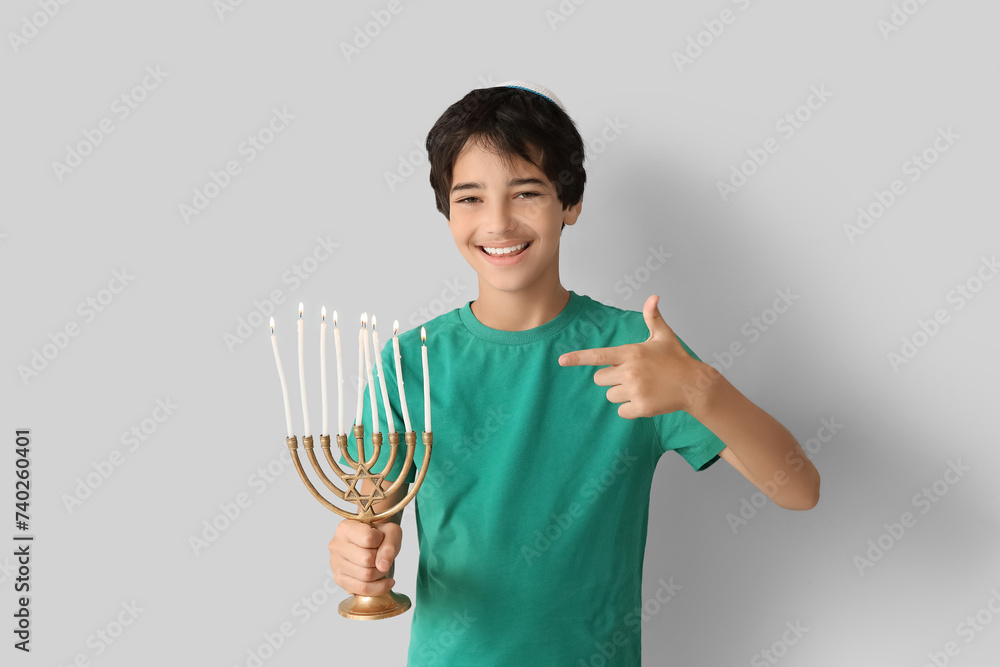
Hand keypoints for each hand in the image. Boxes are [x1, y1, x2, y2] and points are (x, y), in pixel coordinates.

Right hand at [328, 519, 401, 596]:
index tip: (380, 539)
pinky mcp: (340, 580)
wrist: (371, 542)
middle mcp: (336, 545)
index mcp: (345, 528)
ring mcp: (336, 564)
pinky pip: (362, 590)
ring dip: (380, 573)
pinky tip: (385, 581)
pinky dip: (378, 588)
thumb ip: (390, 545)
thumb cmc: (379, 535)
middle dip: (381, 560)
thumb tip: (382, 566)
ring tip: (381, 566)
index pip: (368, 538)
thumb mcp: (391, 532)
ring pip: (365, 576)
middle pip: (366, 559)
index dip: (380, 540)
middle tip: (382, 555)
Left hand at [558, 294, 703, 418]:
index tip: (562, 360)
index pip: (598, 356)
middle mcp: (630, 371)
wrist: (694, 385)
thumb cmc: (676, 359)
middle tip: (632, 376)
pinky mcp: (641, 407)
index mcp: (631, 352)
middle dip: (611, 378)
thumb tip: (653, 296)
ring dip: (621, 394)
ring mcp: (635, 390)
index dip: (578, 358)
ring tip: (642, 387)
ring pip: (610, 395)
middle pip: (600, 379)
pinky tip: (645, 400)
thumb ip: (653, 317)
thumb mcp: (664, 336)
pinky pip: (621, 411)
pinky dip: (630, 409)